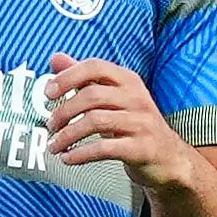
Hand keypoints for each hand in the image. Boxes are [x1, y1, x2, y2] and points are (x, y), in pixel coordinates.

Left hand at [39, 56, 203, 195]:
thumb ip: (84, 78)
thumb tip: (55, 58)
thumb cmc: (134, 124)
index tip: (47, 92)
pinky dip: (81, 154)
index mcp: (128, 80)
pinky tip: (69, 158)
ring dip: (68, 135)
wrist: (168, 158)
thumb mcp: (112, 97)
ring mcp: (142, 123)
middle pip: (92, 95)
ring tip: (54, 145)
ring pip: (96, 121)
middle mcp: (137, 98)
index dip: (68, 76)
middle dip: (64, 111)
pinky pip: (105, 148)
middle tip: (50, 125)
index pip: (95, 66)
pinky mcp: (142, 148)